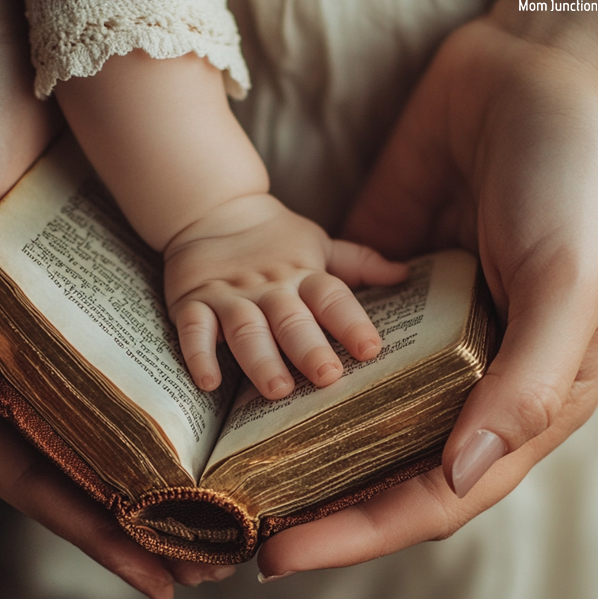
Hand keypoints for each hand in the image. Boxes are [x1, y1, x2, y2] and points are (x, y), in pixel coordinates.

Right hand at [0, 0, 232, 598]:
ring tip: (247, 506)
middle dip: (155, 520)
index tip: (161, 576)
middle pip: (100, 462)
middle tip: (221, 559)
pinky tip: (247, 414)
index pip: (40, 476)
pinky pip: (168, 352)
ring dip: (191, 470)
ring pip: (140, 418)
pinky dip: (206, 389)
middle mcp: (40, 362)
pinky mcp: (123, 290)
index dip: (96, 532)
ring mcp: (85, 329)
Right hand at [164, 193, 406, 398]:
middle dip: (309, 348)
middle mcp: (269, 287)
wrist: (211, 209)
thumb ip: (358, 262)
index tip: (370, 349)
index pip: (332, 298)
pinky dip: (199, 354)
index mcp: (303, 274)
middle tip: (327, 377)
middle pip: (291, 319)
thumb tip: (405, 273)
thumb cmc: (272, 238)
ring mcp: (228, 296)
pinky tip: (209, 381)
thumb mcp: (318, 244)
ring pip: (245, 330)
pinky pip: (194, 329)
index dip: (351, 322)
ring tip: (277, 389)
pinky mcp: (192, 302)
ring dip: (261, 359)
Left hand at [258, 0, 597, 575]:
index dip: (358, 532)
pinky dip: (291, 364)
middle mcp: (466, 375)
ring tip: (226, 471)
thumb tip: (461, 476)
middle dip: (315, 503)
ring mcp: (418, 330)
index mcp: (522, 396)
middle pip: (382, 464)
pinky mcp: (379, 282)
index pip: (434, 494)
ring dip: (295, 444)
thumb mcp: (569, 285)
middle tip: (238, 527)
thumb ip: (523, 385)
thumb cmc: (580, 179)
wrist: (538, 69)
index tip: (277, 557)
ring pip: (349, 410)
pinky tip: (240, 384)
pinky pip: (328, 336)